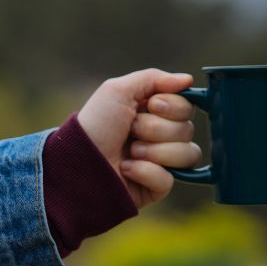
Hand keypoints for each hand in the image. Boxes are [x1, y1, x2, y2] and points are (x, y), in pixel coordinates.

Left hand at [77, 69, 199, 209]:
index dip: (172, 106)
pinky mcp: (156, 187)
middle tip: (131, 131)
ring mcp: (162, 162)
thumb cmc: (95, 124)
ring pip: (187, 154)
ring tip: (129, 153)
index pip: (187, 107)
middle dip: (156, 129)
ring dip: (154, 151)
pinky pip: (169, 179)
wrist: (78, 162)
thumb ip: (154, 78)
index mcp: (156, 112)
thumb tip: (188, 79)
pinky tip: (126, 170)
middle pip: (188, 129)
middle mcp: (162, 136)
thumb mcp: (118, 90)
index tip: (150, 106)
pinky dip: (146, 172)